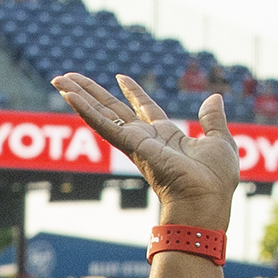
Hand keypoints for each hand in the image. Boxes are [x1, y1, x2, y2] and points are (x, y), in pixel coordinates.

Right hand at [51, 73, 239, 232]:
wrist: (206, 200)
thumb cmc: (215, 180)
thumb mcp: (219, 140)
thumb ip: (212, 119)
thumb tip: (214, 98)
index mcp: (166, 137)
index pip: (144, 109)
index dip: (133, 92)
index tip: (121, 77)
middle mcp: (145, 139)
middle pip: (113, 109)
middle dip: (92, 92)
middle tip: (71, 77)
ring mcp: (134, 143)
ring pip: (101, 114)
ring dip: (79, 96)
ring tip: (59, 79)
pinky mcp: (130, 146)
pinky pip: (103, 124)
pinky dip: (85, 110)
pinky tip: (68, 96)